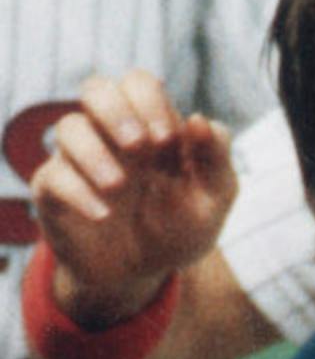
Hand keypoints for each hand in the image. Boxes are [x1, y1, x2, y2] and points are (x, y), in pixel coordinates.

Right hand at [32, 72, 236, 324]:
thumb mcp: (212, 199)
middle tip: (138, 146)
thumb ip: (216, 159)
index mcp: (148, 126)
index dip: (150, 102)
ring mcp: (80, 161)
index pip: (138, 83)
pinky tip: (103, 216)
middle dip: (116, 110)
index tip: (167, 141)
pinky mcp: (56, 192)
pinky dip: (78, 193)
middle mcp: (109, 135)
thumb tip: (199, 120)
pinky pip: (53, 176)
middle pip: (96, 89)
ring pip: (68, 128)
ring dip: (94, 153)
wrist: (142, 275)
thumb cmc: (177, 227)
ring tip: (118, 187)